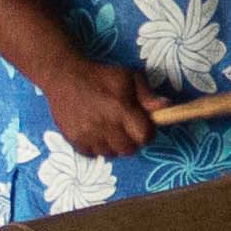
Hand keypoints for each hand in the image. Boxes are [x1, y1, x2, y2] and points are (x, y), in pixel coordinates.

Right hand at [34, 56, 155, 161]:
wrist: (64, 76)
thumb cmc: (100, 76)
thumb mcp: (128, 77)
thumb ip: (147, 94)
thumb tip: (165, 106)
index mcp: (121, 109)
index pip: (144, 136)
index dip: (147, 132)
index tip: (143, 125)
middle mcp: (105, 125)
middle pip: (128, 150)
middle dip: (132, 141)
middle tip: (126, 129)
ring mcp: (88, 135)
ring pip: (111, 154)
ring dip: (114, 145)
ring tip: (110, 130)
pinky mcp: (74, 140)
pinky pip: (93, 154)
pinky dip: (97, 147)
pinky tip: (96, 133)